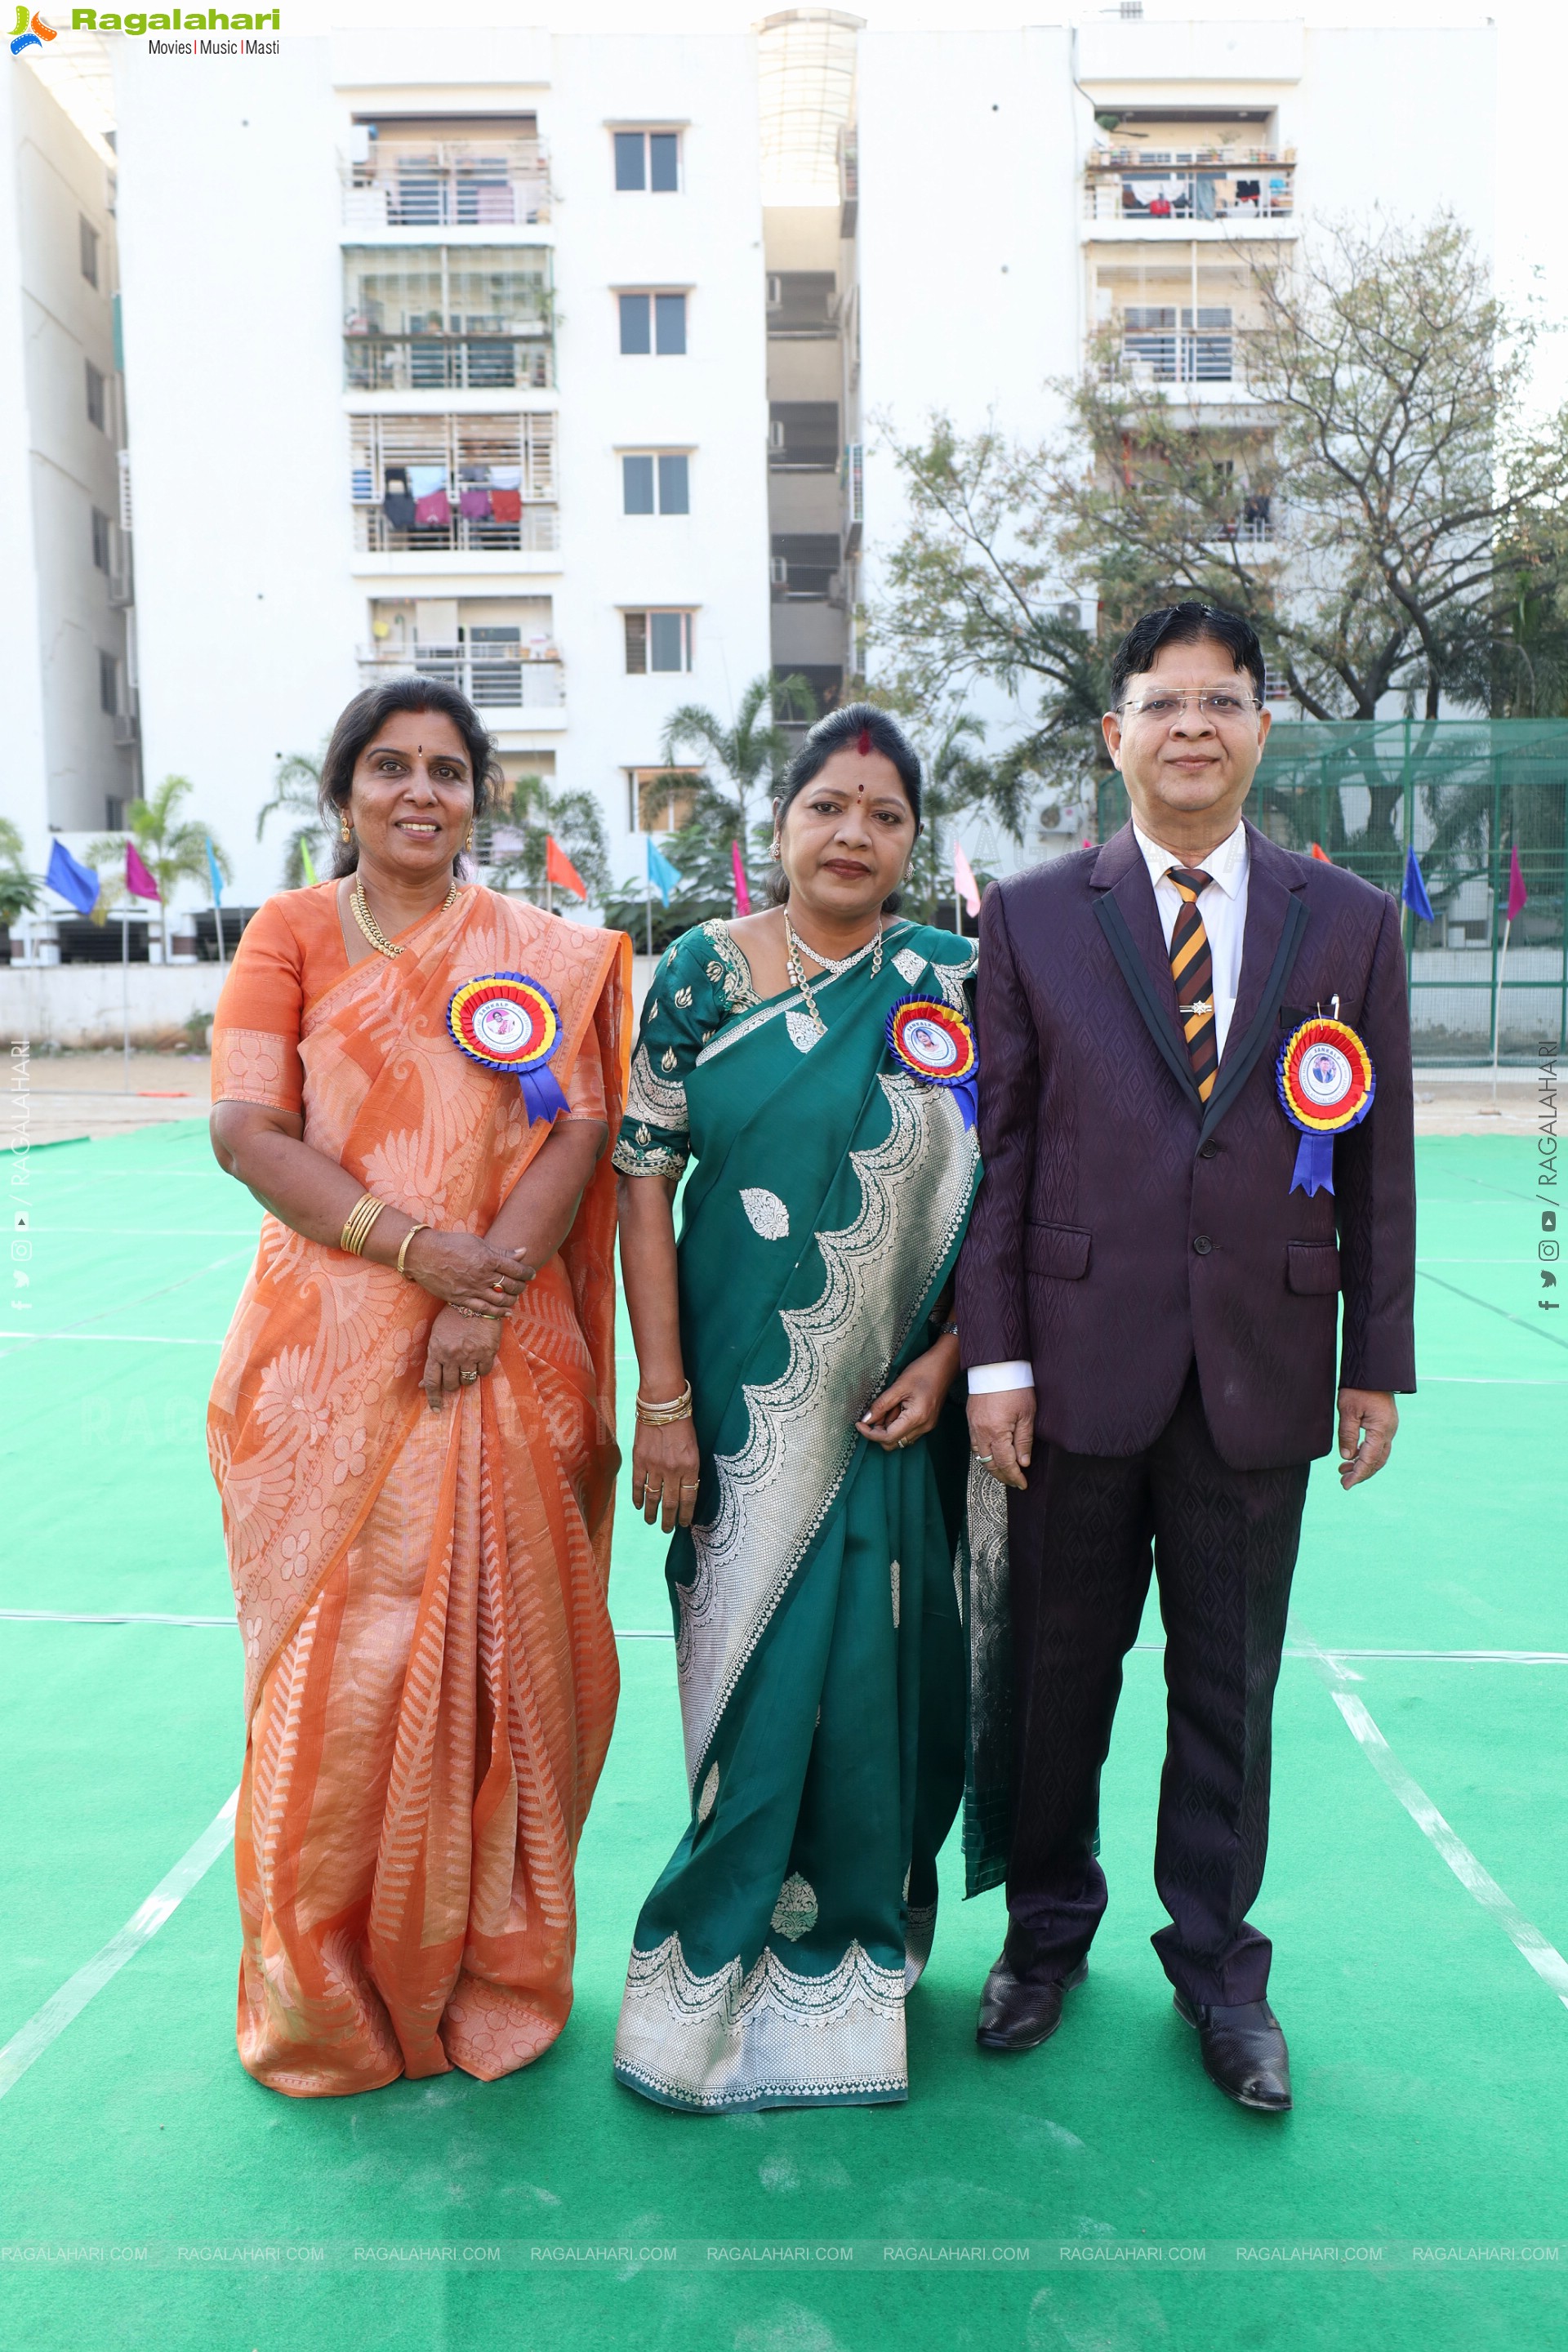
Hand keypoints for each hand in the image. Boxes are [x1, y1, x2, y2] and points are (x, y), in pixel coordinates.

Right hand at [403, 1228, 534, 1316]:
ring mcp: (472, 1289)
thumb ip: (500, 1250)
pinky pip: (485, 1309)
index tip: (531, 1273)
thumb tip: (523, 1252)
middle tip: (523, 1284)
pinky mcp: (462, 1299)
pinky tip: (508, 1312)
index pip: (516, 1268)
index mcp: (488, 1259)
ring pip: (501, 1300)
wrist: (424, 1254)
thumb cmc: (451, 1244)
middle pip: (511, 1285)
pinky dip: (499, 1312)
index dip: (527, 1272)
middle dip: (521, 1286)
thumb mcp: (477, 1242)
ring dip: (512, 1299)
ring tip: (515, 1297)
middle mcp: (482, 1276)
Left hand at [423, 1303, 502, 1410]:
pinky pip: (484, 1372)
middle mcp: (451, 1355)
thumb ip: (432, 1359)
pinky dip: (482, 1369)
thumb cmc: (453, 1317)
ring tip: (468, 1364)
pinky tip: (481, 1358)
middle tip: (456, 1375)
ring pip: (467, 1381)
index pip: (432, 1381)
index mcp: (436, 1350)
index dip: (433, 1398)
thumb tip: (422, 1384)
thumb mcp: (436, 1335)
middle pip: (451, 1385)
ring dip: (467, 1377)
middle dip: (453, 1384)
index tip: (436, 1409)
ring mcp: (470, 1355)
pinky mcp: (487, 1352)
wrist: (476, 1301)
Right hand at [631, 1415, 701, 1532]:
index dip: (686, 1514)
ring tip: (652, 1522)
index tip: (685, 1524)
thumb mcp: (694, 1447)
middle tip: (668, 1530)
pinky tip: (638, 1505)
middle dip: (669, 1520)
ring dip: (652, 1512)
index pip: (689, 1498)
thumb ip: (689, 1468)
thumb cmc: (682, 1422)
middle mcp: (672, 1470)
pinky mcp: (639, 1460)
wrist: (663, 1404)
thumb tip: (686, 1488)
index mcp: (690, 1466)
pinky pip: (637, 1484)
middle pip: (670, 1503)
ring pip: (653, 1497)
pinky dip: (637, 1497)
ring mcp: (654, 1466)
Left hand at [856, 1338, 959, 1450]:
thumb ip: (881, 1405)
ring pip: (900, 1438)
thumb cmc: (924, 1371)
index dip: (870, 1433)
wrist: (945, 1364)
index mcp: (916, 1418)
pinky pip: (908, 1431)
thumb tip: (866, 1419)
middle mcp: (924, 1427)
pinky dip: (898, 1424)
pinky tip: (898, 1407)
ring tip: (891, 1405)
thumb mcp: (898, 1386)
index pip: (887, 1437)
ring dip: (889, 1427)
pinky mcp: (928, 1422)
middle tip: (876, 1412)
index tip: (859, 1424)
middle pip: (893, 1442)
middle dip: (880, 1431)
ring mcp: (927, 1426)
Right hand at [967, 1386, 1034, 1490]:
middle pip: (990, 1464)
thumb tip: (1023, 1462)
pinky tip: (991, 1455)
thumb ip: (1024, 1440)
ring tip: (1004, 1472)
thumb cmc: (1015, 1386)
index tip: (1023, 1484)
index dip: (1015, 1476)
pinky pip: (973, 1444)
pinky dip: (982, 1454)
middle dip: (1003, 1476)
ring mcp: (973, 1426)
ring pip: (979, 1456)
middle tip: (1015, 1482)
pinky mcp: (970, 1419)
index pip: (1006, 1463)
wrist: (996, 1365)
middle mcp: (981, 1432)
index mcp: (997, 1432)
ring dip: (991, 1467)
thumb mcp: (1027, 1414)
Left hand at [1336, 1387, 1397, 1488]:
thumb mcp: (1347, 1410)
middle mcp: (1389, 1431)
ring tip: (1343, 1470)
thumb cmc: (1359, 1387)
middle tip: (1343, 1481)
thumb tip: (1347, 1457)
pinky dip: (1366, 1453)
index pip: (1369, 1460)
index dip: (1358, 1474)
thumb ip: (1347, 1435)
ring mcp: (1389, 1428)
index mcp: (1381, 1429)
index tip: (1345, 1485)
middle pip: (1377, 1461)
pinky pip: (1378, 1445)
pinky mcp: (1386, 1424)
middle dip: (1361, 1473)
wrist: (1374, 1370)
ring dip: (1363, 1464)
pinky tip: (1353, 1456)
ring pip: (1379, 1454)